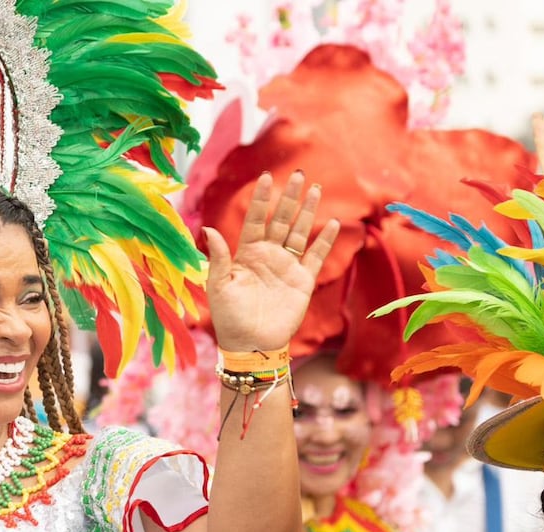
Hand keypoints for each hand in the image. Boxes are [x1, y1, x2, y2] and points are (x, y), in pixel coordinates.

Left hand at [203, 171, 339, 351]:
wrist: (251, 344)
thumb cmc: (229, 317)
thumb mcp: (219, 286)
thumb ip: (218, 257)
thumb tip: (209, 229)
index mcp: (246, 254)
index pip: (255, 220)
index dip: (261, 200)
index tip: (266, 177)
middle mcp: (268, 256)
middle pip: (280, 220)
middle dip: (289, 198)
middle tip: (297, 174)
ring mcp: (286, 267)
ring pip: (299, 232)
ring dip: (307, 212)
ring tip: (315, 188)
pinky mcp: (302, 281)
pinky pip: (316, 256)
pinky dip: (325, 241)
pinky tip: (333, 223)